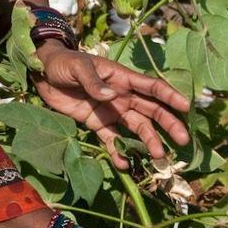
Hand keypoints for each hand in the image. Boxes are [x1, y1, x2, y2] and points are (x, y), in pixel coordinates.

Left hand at [32, 42, 191, 168]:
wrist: (41, 74)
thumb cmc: (63, 64)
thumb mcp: (77, 68)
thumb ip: (93, 82)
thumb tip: (112, 97)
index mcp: (121, 78)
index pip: (152, 87)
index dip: (170, 96)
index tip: (186, 107)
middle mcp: (122, 96)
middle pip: (151, 111)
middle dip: (168, 124)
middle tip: (182, 140)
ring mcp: (111, 111)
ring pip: (137, 128)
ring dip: (149, 141)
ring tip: (159, 156)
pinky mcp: (97, 123)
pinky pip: (112, 139)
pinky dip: (119, 151)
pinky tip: (124, 164)